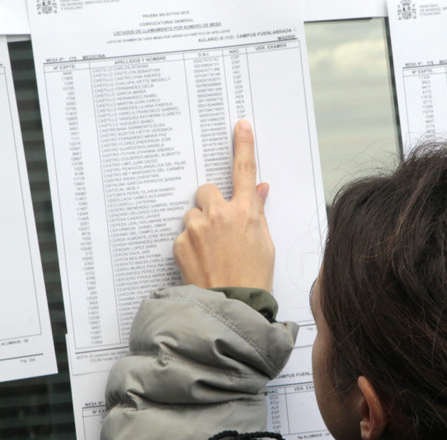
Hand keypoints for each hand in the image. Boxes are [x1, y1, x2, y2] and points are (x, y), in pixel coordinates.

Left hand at [174, 120, 273, 291]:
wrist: (232, 306)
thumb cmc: (254, 278)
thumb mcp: (265, 243)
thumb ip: (258, 213)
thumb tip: (260, 191)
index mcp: (246, 212)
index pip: (245, 170)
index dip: (243, 146)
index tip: (241, 127)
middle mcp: (220, 215)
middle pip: (207, 190)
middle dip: (211, 203)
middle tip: (219, 226)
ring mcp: (197, 228)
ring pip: (193, 214)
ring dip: (199, 226)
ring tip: (212, 252)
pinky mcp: (181, 244)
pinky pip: (183, 235)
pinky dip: (190, 245)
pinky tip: (202, 261)